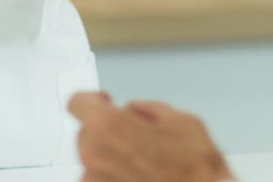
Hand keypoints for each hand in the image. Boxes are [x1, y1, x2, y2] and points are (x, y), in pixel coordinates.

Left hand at [67, 92, 231, 181]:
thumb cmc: (195, 171)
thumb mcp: (182, 121)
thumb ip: (149, 109)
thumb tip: (137, 111)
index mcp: (108, 125)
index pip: (78, 102)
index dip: (91, 99)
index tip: (102, 102)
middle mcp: (94, 154)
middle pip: (86, 132)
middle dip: (107, 131)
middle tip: (136, 139)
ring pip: (93, 160)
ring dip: (110, 158)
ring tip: (144, 166)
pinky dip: (114, 179)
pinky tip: (140, 179)